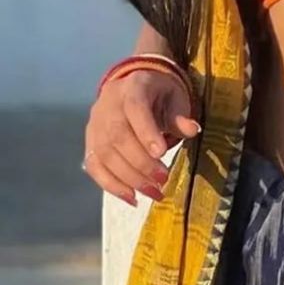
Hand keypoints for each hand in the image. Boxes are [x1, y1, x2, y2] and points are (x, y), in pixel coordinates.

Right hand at [82, 70, 200, 206]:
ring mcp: (95, 125)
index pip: (135, 108)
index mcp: (133, 87)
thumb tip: (192, 130)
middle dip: (140, 163)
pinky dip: (112, 185)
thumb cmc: (158, 94)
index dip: (146, 132)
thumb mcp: (174, 97)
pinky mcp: (90, 143)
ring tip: (152, 192)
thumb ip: (180, 115)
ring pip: (105, 155)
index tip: (161, 154)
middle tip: (162, 180)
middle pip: (118, 136)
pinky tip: (132, 197)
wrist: (132, 87)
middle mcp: (108, 105)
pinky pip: (95, 167)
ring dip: (129, 179)